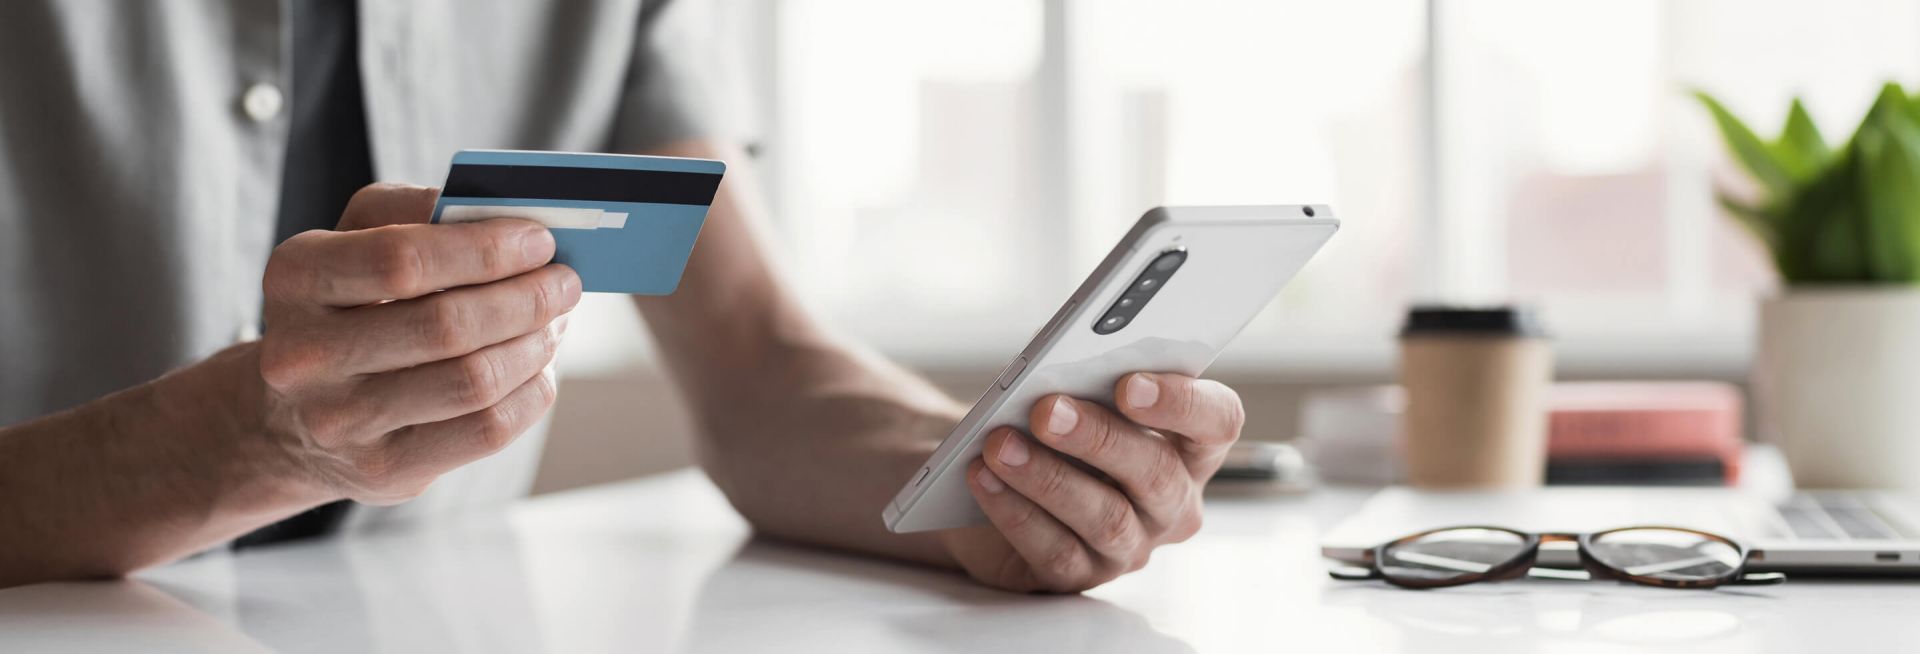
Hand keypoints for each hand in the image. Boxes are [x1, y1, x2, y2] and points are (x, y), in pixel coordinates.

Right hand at [257, 183, 579, 503]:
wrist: (293, 418)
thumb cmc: (348, 305)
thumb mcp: (355, 239)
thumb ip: (415, 211)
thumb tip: (503, 214)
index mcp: (297, 277)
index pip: (402, 260)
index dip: (484, 249)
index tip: (539, 240)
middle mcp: (304, 355)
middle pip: (446, 325)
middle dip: (526, 298)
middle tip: (565, 282)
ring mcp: (341, 421)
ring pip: (474, 381)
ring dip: (535, 344)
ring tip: (556, 321)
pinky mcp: (385, 470)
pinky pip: (487, 429)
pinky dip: (531, 391)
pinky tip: (538, 367)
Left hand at [940, 373, 1244, 591]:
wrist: (993, 475)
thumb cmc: (1052, 419)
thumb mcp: (1075, 386)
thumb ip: (1087, 370)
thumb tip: (1065, 359)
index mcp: (1191, 444)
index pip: (1218, 421)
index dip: (1182, 403)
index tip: (1130, 383)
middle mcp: (1173, 501)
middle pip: (1156, 473)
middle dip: (1099, 438)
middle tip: (1046, 409)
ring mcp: (1132, 545)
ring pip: (1105, 518)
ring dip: (1047, 477)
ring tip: (1000, 443)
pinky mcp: (1081, 575)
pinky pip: (1056, 551)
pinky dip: (1016, 512)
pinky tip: (984, 478)